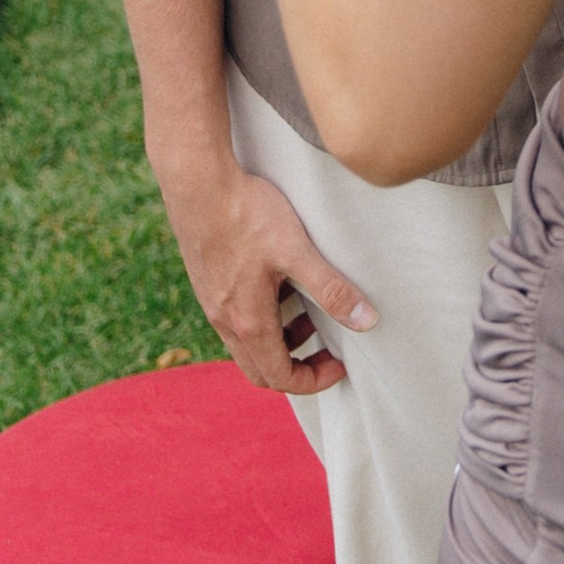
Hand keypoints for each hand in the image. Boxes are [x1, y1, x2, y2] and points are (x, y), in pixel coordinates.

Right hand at [159, 146, 377, 397]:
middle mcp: (225, 321)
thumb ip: (332, 288)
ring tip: (309, 311)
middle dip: (297, 366)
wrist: (197, 183)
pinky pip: (235, 320)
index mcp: (248, 323)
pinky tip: (280, 284)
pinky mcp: (207, 283)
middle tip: (328, 347)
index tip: (339, 365)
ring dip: (280, 341)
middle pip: (261, 370)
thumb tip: (366, 321)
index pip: (281, 377)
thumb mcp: (297, 251)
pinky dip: (262, 319)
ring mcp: (212, 303)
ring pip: (247, 345)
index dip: (314, 380)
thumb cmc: (246, 215)